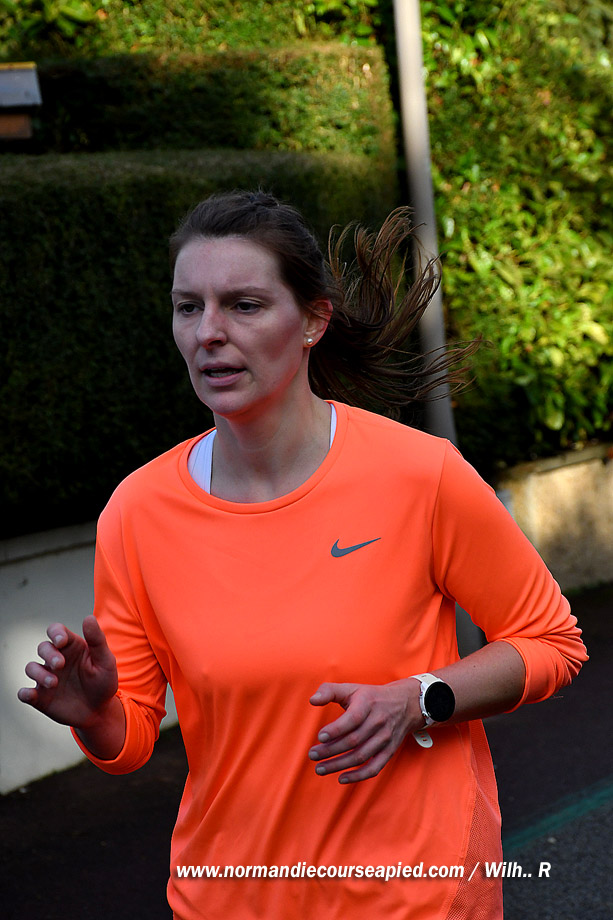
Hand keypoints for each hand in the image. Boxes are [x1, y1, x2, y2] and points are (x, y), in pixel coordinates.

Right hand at [18, 615, 117, 729]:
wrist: (99, 711)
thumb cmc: (103, 682)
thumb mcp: (106, 661)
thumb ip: (97, 640)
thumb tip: (88, 617)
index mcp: (71, 647)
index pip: (56, 631)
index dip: (55, 633)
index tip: (62, 641)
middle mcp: (56, 660)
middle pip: (43, 647)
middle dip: (49, 653)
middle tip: (60, 665)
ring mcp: (47, 677)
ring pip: (31, 667)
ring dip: (38, 673)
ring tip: (53, 683)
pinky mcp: (41, 697)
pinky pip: (25, 692)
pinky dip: (24, 692)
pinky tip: (30, 694)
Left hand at [308, 680, 422, 783]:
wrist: (404, 704)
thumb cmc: (370, 697)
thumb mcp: (351, 688)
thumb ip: (329, 691)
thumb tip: (312, 700)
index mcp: (367, 703)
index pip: (353, 718)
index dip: (336, 729)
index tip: (320, 736)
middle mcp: (378, 722)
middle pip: (353, 741)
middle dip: (331, 750)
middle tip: (312, 755)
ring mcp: (385, 738)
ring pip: (361, 756)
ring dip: (339, 765)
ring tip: (319, 769)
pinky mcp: (389, 751)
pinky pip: (374, 767)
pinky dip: (358, 776)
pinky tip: (341, 778)